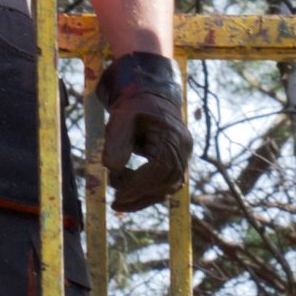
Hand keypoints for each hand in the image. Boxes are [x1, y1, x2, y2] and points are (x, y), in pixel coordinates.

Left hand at [100, 49, 189, 212]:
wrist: (151, 96)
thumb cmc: (134, 106)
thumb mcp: (121, 117)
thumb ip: (117, 140)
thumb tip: (113, 168)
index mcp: (172, 135)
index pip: (162, 167)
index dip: (141, 184)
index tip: (118, 192)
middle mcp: (183, 148)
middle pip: (168, 182)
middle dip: (140, 195)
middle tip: (115, 199)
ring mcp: (183, 157)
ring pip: (168, 188)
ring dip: (143, 198)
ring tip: (117, 199)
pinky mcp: (176, 163)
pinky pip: (165, 185)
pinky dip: (147, 193)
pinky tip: (127, 194)